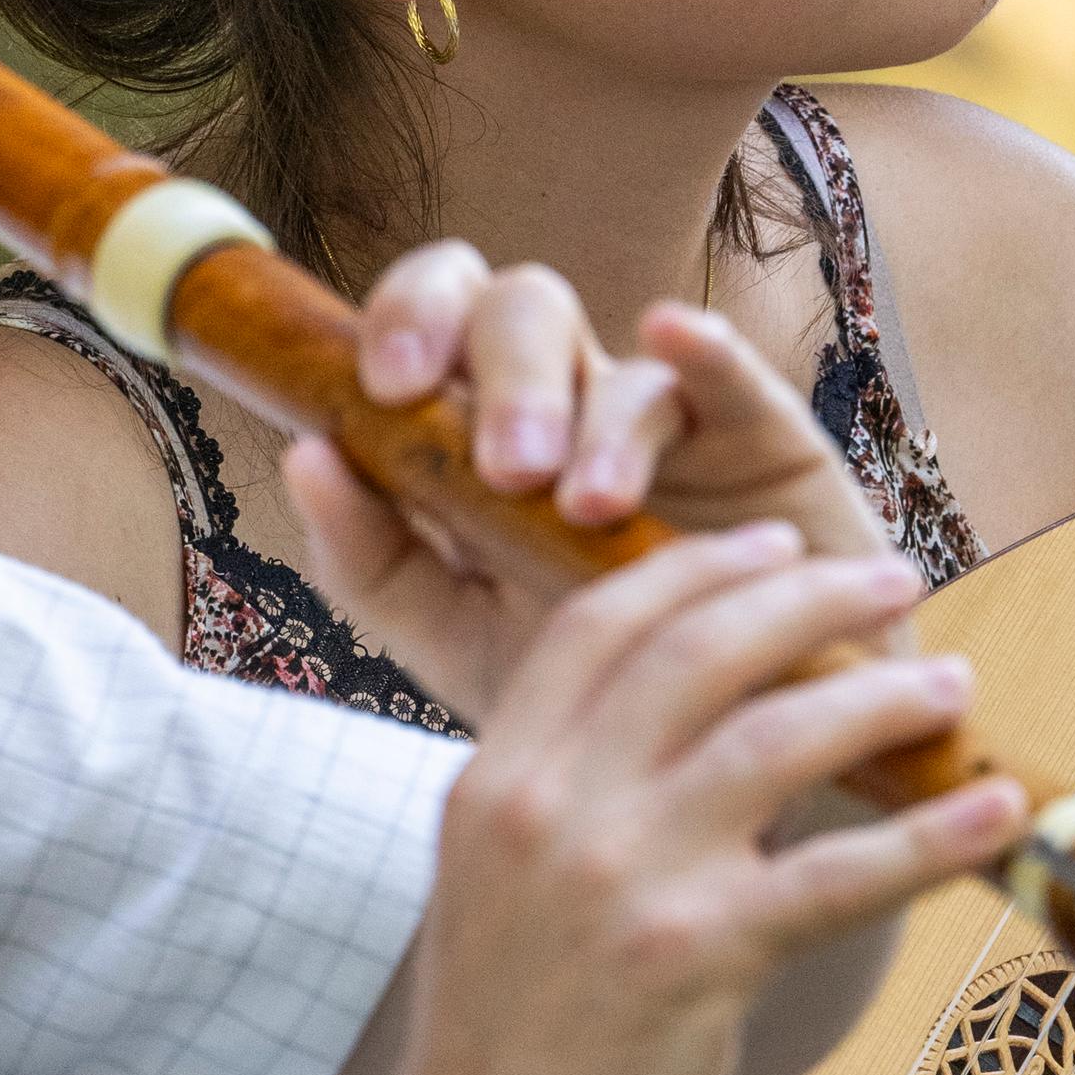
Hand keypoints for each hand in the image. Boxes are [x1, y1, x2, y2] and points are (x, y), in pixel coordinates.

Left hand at [283, 273, 883, 722]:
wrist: (717, 764)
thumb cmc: (587, 691)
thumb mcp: (456, 642)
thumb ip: (373, 563)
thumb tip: (307, 453)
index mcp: (486, 431)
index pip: (436, 322)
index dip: (403, 319)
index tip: (382, 391)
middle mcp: (575, 405)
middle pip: (525, 309)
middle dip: (504, 372)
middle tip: (504, 470)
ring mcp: (674, 420)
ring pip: (625, 363)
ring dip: (598, 424)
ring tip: (591, 511)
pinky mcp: (768, 446)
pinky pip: (736, 376)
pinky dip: (703, 350)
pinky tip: (674, 338)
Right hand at [354, 527, 1021, 1074]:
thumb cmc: (499, 1057)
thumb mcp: (497, 894)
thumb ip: (571, 804)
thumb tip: (693, 742)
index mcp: (496, 779)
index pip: (603, 621)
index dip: (699, 568)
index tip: (774, 547)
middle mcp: (552, 806)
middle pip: (703, 647)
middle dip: (811, 597)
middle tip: (892, 582)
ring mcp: (623, 877)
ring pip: (780, 736)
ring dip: (884, 698)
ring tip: (951, 683)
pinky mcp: (695, 958)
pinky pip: (841, 873)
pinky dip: (932, 838)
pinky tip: (994, 815)